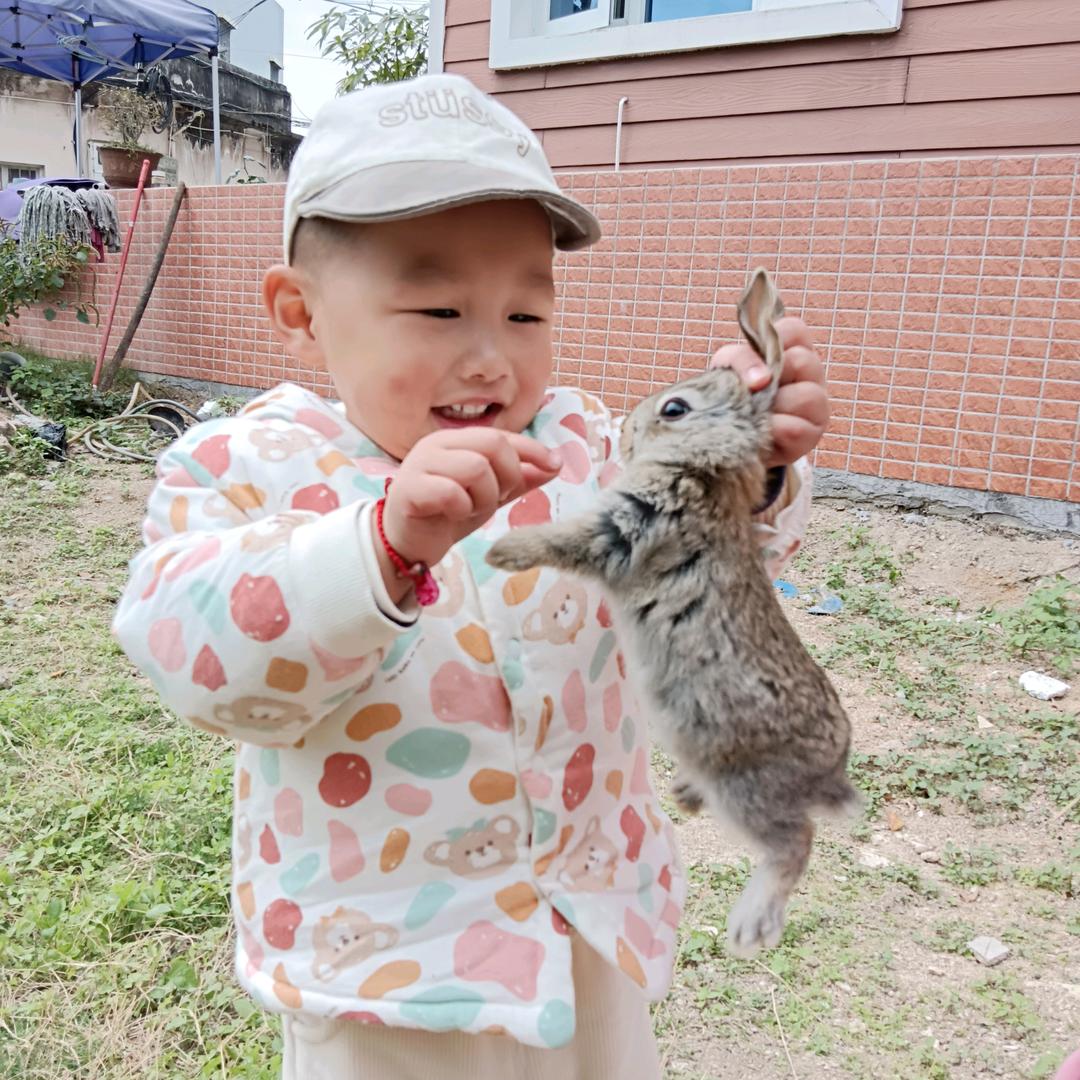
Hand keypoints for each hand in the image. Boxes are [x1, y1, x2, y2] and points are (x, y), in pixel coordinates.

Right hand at [382, 428, 562, 571]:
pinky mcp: (408, 489)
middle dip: (508, 477)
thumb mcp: (491, 495)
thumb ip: (520, 479)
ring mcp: (420, 464)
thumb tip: (555, 464)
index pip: (502, 435)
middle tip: (496, 500)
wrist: (410, 544)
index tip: (554, 466)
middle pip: (493, 445)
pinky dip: (461, 508)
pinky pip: (450, 492)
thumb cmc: (447, 515)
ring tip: (471, 510)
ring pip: (476, 467)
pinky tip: (453, 516)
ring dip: (485, 497)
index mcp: (455, 440)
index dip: (532, 450)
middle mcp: (436, 445)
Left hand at [709, 316, 829, 466]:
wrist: (727, 440)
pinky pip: (799, 428)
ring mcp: (816, 403)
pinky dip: (775, 431)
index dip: (773, 342)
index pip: (793, 329)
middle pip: (802, 360)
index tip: (757, 360)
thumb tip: (761, 379)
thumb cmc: (729, 399)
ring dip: (774, 407)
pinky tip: (764, 433)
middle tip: (755, 393)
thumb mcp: (725, 372)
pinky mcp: (812, 433)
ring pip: (806, 395)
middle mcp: (809, 373)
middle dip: (771, 378)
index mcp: (791, 350)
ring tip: (756, 416)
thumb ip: (739, 360)